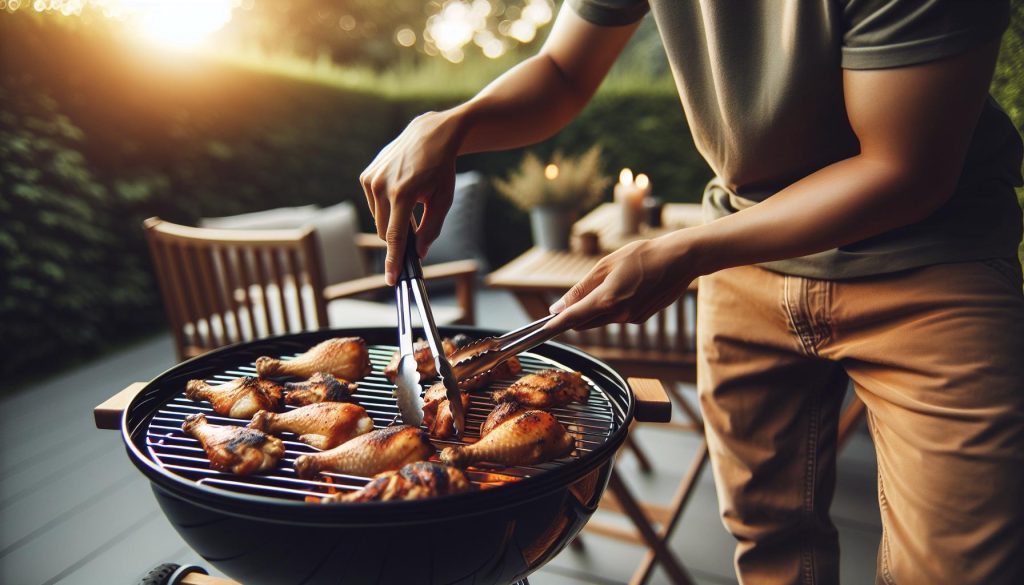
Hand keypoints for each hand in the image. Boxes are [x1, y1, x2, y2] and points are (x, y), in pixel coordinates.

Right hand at [360, 110, 465, 284]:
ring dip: (393, 221)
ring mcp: (371, 179)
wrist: (430, 135)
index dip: (394, 261)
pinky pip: (374, 204)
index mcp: (403, 194)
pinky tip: (401, 192)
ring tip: (412, 203)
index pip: (395, 237)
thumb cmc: (441, 169)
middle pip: (386, 231)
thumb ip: (431, 229)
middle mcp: (382, 186)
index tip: (391, 279)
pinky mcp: (366, 176)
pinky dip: (386, 207)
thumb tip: (419, 253)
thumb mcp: (443, 200)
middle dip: (400, 239)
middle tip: (416, 235)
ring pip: (379, 219)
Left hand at [547, 233, 699, 330]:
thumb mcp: (606, 265)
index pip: (572, 318)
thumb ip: (580, 289)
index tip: (539, 330)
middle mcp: (619, 315)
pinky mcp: (641, 319)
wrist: (681, 259)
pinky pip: (618, 316)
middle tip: (567, 302)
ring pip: (602, 319)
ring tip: (612, 281)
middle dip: (574, 315)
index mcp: (607, 300)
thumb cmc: (643, 255)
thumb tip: (558, 307)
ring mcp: (631, 319)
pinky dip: (614, 306)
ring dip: (596, 308)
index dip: (553, 325)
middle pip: (585, 322)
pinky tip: (628, 286)